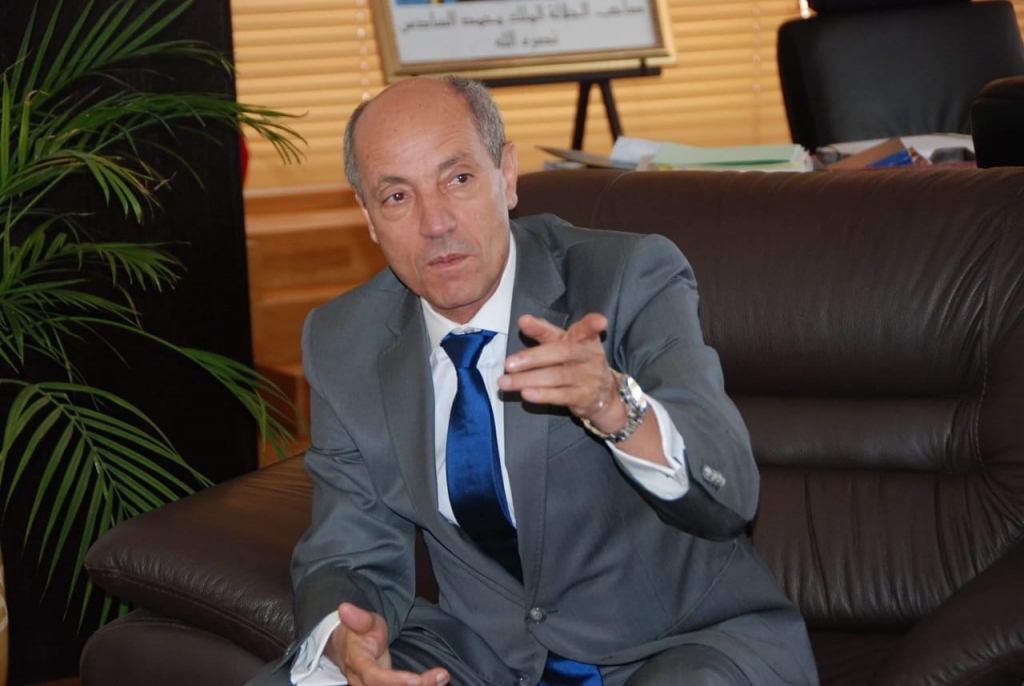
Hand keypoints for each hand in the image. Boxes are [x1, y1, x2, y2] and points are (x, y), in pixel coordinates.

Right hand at [326, 603, 448, 685]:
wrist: (348, 647)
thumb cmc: (359, 633)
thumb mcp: (362, 621)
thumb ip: (358, 618)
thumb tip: (344, 608)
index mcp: (358, 663)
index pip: (374, 677)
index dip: (395, 681)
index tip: (417, 680)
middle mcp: (363, 681)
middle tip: (441, 676)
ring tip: (442, 678)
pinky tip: (437, 681)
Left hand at [499, 313, 624, 431]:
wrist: (604, 395)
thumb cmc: (577, 362)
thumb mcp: (565, 344)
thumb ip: (544, 332)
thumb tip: (523, 320)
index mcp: (584, 338)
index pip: (584, 328)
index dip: (590, 323)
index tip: (594, 321)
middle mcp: (589, 355)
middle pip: (562, 352)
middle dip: (533, 357)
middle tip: (508, 363)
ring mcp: (589, 377)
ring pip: (557, 376)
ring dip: (528, 379)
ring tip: (505, 382)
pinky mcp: (585, 397)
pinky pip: (561, 396)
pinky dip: (542, 395)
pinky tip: (525, 394)